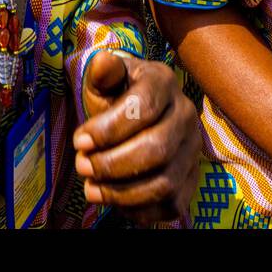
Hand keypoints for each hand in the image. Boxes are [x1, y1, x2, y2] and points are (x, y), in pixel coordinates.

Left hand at [75, 51, 201, 224]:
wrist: (139, 118)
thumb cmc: (117, 98)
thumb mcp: (106, 82)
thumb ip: (103, 74)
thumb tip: (102, 61)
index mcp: (163, 82)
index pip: (143, 107)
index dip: (108, 129)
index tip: (79, 141)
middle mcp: (186, 114)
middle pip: (156, 149)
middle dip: (112, 164)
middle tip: (82, 167)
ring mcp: (192, 148)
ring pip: (163, 182)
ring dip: (121, 192)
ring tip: (92, 188)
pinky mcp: (191, 178)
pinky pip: (169, 204)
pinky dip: (138, 210)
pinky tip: (115, 199)